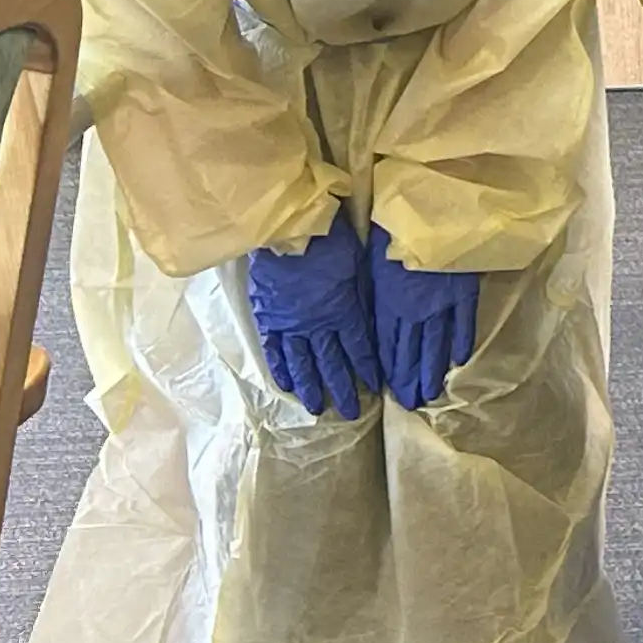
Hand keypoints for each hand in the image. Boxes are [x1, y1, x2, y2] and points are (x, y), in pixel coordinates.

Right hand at [243, 216, 379, 418]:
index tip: (375, 390)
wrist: (288, 228)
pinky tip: (287, 387)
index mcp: (343, 312)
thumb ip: (363, 297)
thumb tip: (373, 321)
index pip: (359, 349)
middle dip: (343, 390)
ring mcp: (289, 325)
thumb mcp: (359, 265)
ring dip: (312, 388)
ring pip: (303, 364)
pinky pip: (275, 351)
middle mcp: (317, 326)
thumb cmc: (331, 239)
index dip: (367, 370)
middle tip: (351, 414)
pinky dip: (281, 370)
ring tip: (317, 409)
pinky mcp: (267, 319)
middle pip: (332, 364)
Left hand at [366, 223, 483, 409]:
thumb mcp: (371, 262)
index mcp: (388, 301)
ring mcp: (442, 302)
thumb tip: (369, 320)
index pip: (387, 344)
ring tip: (430, 394)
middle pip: (411, 351)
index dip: (388, 369)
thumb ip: (373, 294)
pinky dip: (461, 342)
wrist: (430, 206)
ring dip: (432, 371)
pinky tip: (458, 362)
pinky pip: (464, 322)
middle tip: (411, 403)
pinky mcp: (465, 290)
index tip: (388, 390)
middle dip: (409, 379)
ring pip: (436, 344)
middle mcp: (414, 309)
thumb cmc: (394, 228)